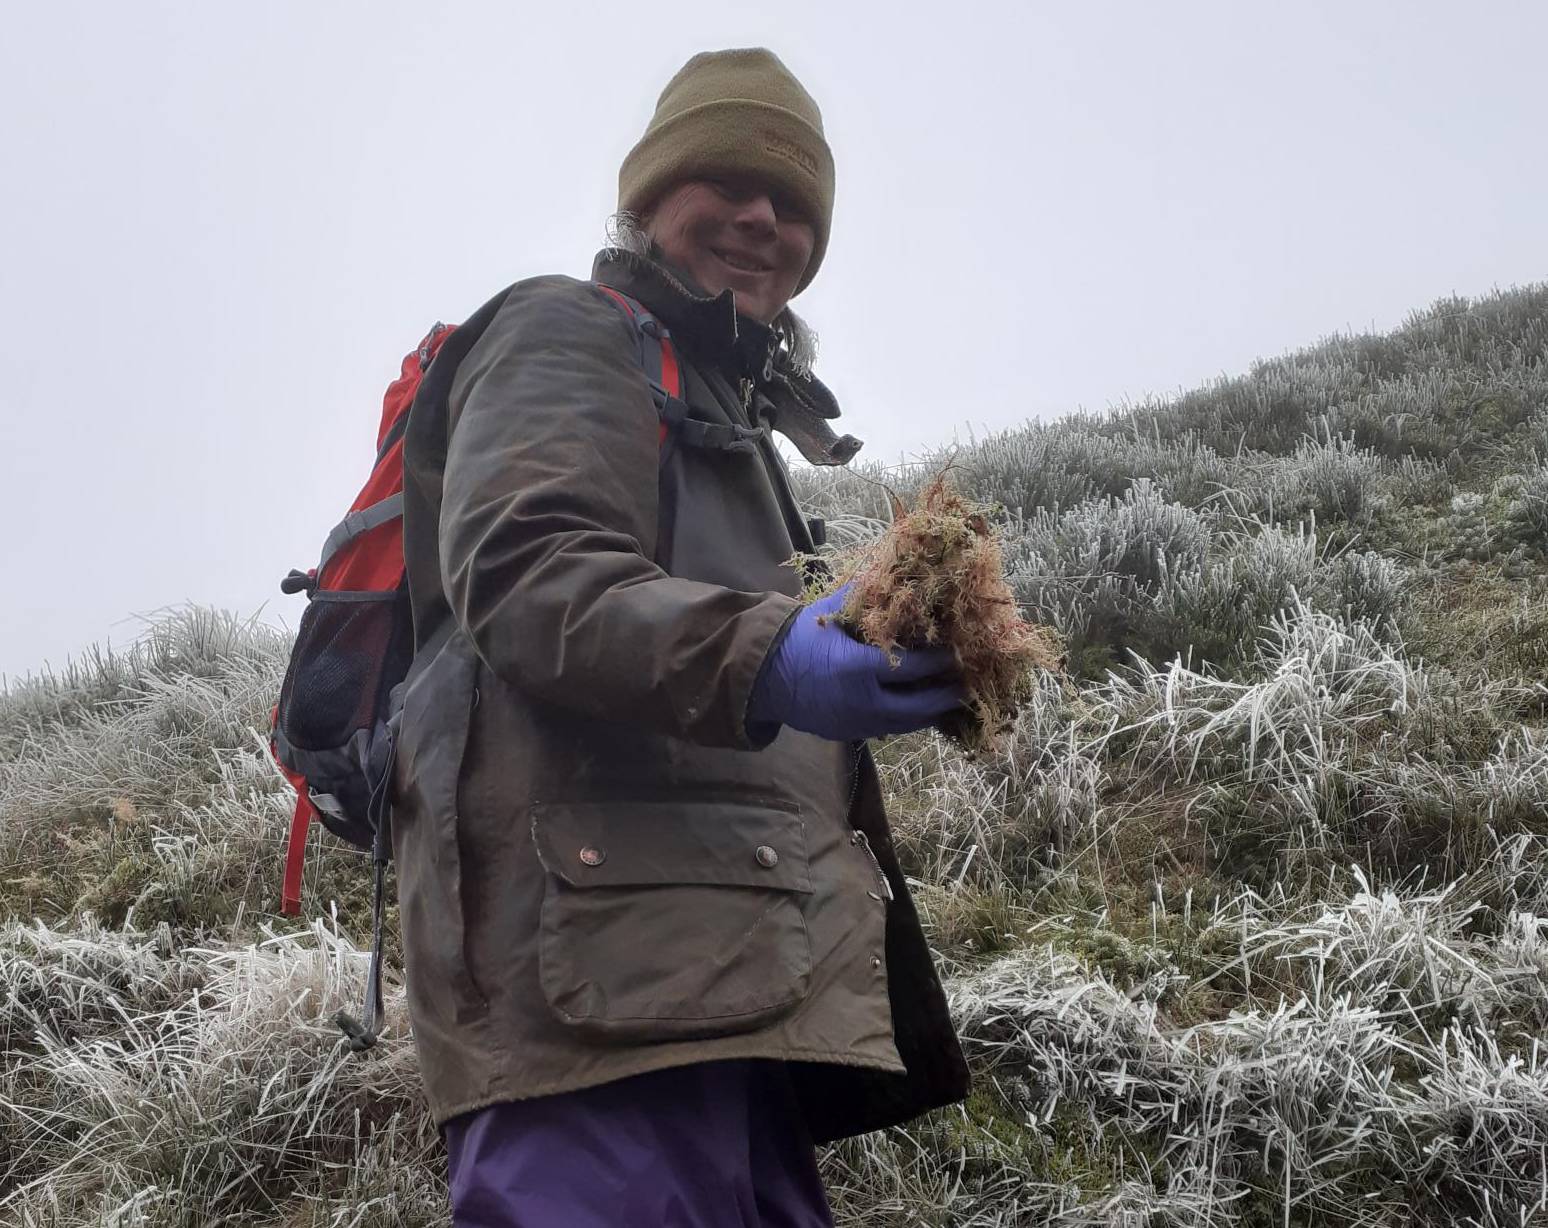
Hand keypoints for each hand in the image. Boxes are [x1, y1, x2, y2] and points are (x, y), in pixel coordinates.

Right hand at [748, 583, 964, 741]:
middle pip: (917, 707)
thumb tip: (890, 570)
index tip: (958, 653)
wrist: (761, 676)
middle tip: (966, 685)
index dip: (939, 662)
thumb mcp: (830, 613)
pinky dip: (906, 721)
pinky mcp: (848, 734)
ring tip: (949, 700)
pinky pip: (886, 731)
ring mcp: (855, 723)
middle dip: (945, 696)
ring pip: (905, 725)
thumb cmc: (797, 639)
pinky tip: (918, 710)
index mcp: (858, 669)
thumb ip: (863, 596)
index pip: (913, 668)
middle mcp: (862, 702)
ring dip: (929, 713)